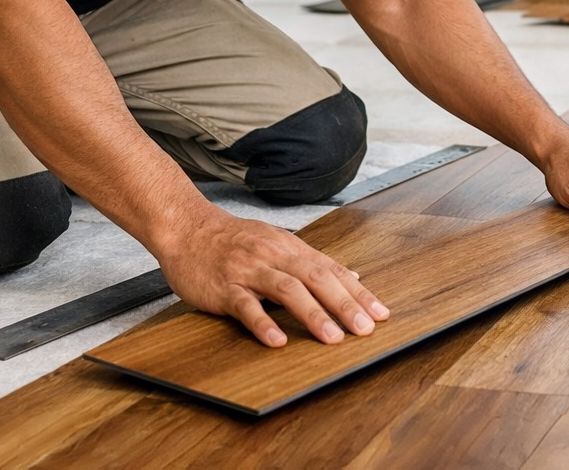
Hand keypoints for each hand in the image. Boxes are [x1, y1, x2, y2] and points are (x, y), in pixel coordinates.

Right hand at [156, 211, 389, 346]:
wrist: (187, 228)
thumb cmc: (234, 240)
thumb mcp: (278, 243)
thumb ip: (314, 260)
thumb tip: (352, 274)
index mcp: (290, 248)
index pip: (331, 271)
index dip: (357, 293)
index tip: (381, 314)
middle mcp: (274, 256)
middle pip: (315, 278)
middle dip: (344, 304)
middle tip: (365, 328)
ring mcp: (249, 270)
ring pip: (286, 289)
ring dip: (312, 314)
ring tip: (332, 338)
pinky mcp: (224, 287)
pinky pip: (245, 305)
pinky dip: (263, 323)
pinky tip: (277, 340)